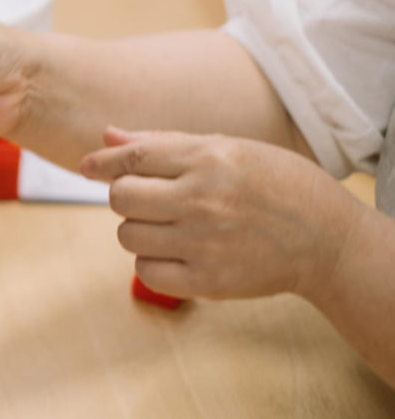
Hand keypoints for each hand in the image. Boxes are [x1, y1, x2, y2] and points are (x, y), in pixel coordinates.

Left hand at [80, 127, 362, 300]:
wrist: (327, 239)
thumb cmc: (274, 184)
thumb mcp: (229, 147)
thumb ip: (163, 142)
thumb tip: (106, 137)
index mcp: (210, 160)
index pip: (134, 157)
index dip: (103, 162)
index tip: (89, 167)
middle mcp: (204, 200)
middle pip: (121, 197)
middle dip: (127, 196)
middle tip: (151, 199)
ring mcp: (206, 243)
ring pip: (128, 235)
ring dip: (137, 229)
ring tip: (168, 225)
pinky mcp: (210, 281)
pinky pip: (146, 271)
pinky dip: (151, 262)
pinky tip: (174, 252)